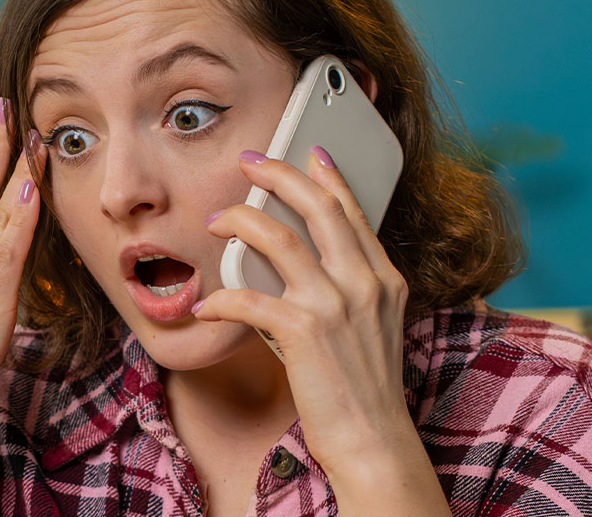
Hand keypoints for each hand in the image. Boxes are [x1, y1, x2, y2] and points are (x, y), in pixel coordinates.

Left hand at [194, 147, 446, 512]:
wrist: (373, 439)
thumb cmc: (365, 388)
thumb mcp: (374, 326)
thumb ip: (351, 288)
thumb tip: (304, 260)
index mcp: (384, 278)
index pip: (353, 211)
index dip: (327, 176)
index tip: (308, 152)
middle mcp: (364, 282)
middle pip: (317, 206)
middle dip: (279, 173)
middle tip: (250, 162)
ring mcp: (335, 304)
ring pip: (278, 236)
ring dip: (239, 222)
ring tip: (216, 223)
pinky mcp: (303, 330)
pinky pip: (247, 297)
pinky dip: (220, 299)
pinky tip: (207, 306)